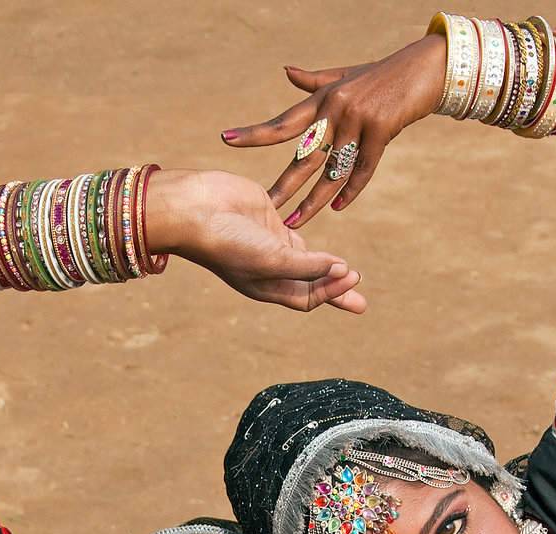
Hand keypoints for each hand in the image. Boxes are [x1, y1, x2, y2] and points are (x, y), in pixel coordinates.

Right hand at [144, 169, 365, 312]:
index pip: (307, 296)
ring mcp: (269, 242)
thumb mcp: (271, 259)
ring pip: (307, 258)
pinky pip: (296, 229)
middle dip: (335, 291)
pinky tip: (325, 244)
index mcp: (266, 287)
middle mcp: (270, 268)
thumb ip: (308, 265)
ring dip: (328, 266)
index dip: (332, 291)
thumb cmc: (229, 242)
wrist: (194, 208)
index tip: (353, 277)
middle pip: (311, 284)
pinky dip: (312, 236)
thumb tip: (343, 270)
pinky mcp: (268, 216)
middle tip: (361, 303)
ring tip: (350, 273)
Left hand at [221, 34, 447, 227]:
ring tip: (296, 222)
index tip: (226, 140)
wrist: (423, 69)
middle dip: (284, 184)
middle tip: (265, 207)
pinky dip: (350, 190)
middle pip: (304, 155)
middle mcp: (335, 109)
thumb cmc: (380, 75)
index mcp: (321, 99)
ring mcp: (358, 120)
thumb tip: (286, 71)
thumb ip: (313, 81)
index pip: (283, 121)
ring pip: (332, 170)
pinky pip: (362, 169)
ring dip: (314, 200)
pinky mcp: (380, 130)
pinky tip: (336, 207)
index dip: (254, 132)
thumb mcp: (344, 76)